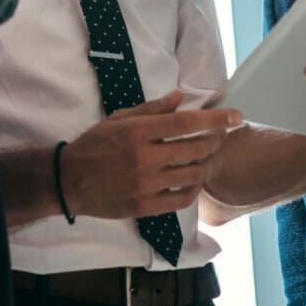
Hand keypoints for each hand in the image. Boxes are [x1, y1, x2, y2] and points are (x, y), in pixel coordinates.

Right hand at [60, 90, 242, 218]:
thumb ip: (152, 109)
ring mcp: (145, 185)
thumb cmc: (95, 144)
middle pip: (195, 149)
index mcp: (138, 132)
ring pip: (192, 175)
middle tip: (222, 136)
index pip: (186, 123)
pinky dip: (193, 189)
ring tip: (207, 157)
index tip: (235, 116)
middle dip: (215, 140)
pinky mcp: (144, 207)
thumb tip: (180, 98)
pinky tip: (193, 180)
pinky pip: (181, 199)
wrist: (70, 181)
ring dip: (206, 164)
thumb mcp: (119, 119)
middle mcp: (144, 158)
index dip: (215, 119)